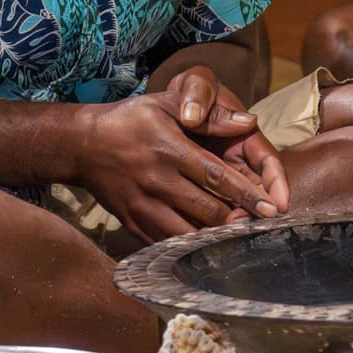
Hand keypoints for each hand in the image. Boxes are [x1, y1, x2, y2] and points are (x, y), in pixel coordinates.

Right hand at [74, 68, 286, 240]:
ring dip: (214, 237)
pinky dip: (189, 247)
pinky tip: (207, 246)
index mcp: (170, 150)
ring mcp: (142, 206)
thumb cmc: (130, 120)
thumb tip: (250, 122)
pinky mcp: (132, 223)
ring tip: (237, 237)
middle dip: (237, 221)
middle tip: (260, 226)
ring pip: (187, 232)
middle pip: (206, 210)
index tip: (271, 209)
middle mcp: (157, 181)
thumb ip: (210, 116)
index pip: (216, 177)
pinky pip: (165, 242)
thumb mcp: (166, 105)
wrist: (81, 145)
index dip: (246, 195)